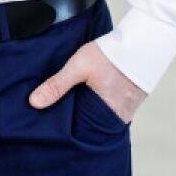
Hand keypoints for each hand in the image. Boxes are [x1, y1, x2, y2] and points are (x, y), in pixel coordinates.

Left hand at [27, 39, 145, 123]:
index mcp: (103, 114)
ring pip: (99, 119)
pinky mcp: (130, 104)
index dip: (65, 128)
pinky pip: (110, 112)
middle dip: (75, 122)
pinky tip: (87, 100)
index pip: (79, 130)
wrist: (141, 44)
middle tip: (57, 116)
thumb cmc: (111, 55)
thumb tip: (34, 102)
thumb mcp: (79, 66)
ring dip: (87, 114)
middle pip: (89, 126)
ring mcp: (125, 112)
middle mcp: (116, 118)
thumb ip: (57, 85)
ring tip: (71, 107)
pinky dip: (99, 108)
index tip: (50, 125)